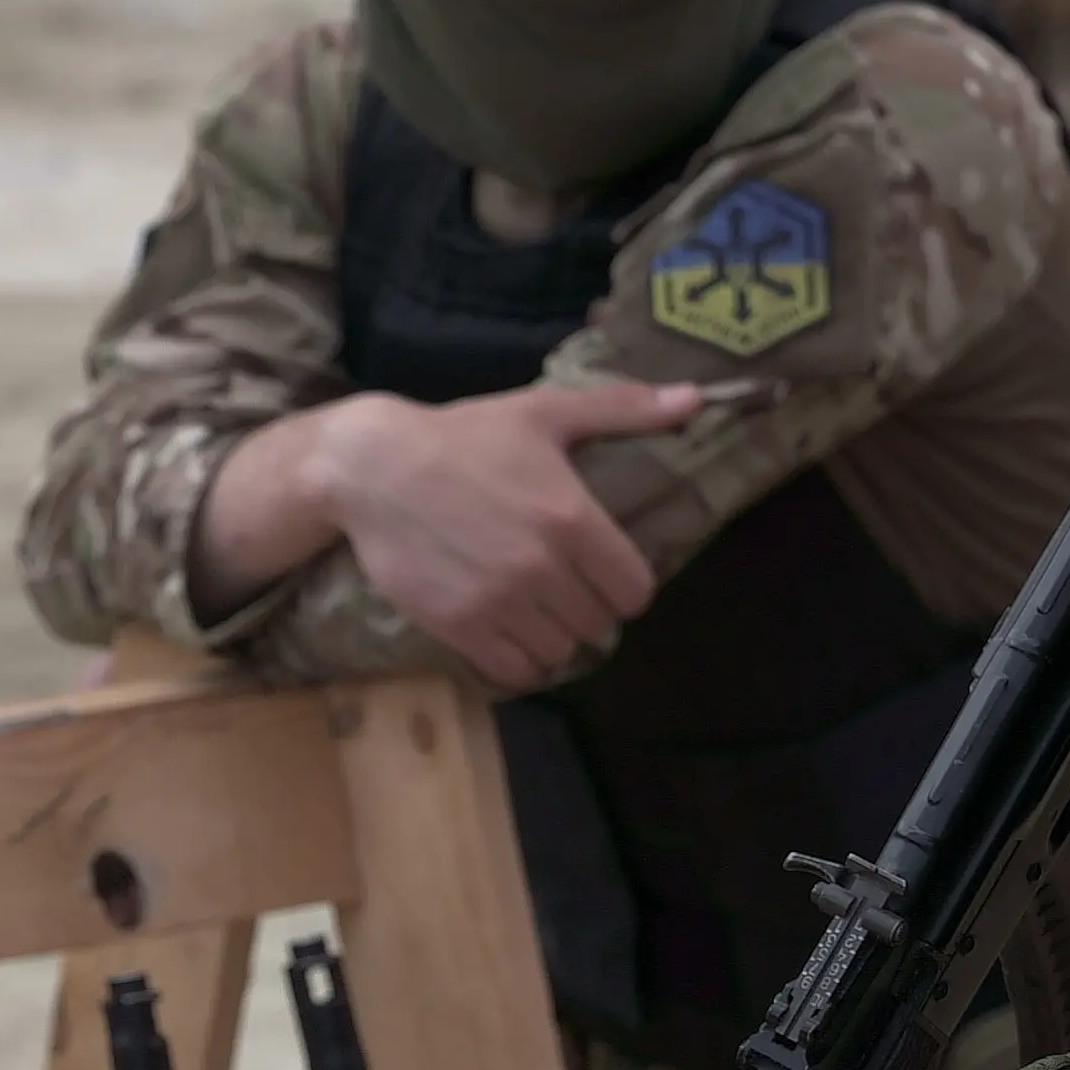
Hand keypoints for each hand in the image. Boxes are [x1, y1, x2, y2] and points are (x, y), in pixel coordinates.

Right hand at [199, 382, 701, 691]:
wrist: (373, 468)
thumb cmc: (463, 436)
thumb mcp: (544, 412)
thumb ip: (623, 409)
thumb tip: (696, 397)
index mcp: (573, 518)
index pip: (634, 590)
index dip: (625, 586)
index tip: (604, 574)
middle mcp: (542, 567)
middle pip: (598, 624)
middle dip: (587, 609)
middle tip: (565, 590)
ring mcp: (500, 602)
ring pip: (559, 652)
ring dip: (553, 637)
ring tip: (534, 612)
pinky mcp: (460, 627)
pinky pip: (513, 671)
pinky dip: (517, 661)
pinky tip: (507, 634)